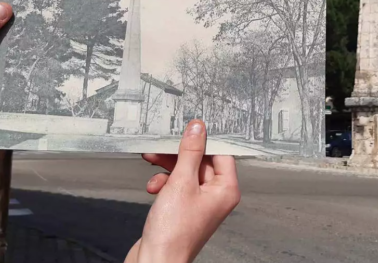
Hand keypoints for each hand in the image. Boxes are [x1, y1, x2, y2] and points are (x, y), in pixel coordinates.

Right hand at [125, 120, 240, 262]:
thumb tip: (198, 128)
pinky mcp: (183, 209)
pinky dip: (164, 183)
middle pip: (201, 162)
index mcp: (226, 189)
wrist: (155, 261)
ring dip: (167, 169)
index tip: (190, 128)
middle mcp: (216, 196)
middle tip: (161, 146)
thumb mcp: (181, 182)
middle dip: (178, 155)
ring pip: (185, 173)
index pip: (221, 153)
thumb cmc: (173, 232)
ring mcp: (200, 203)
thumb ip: (190, 152)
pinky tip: (153, 188)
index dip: (205, 141)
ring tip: (151, 163)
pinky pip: (176, 186)